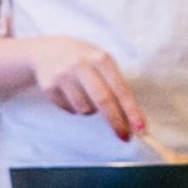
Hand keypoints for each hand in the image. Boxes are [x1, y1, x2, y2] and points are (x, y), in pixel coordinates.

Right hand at [19, 37, 146, 139]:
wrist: (46, 51)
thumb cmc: (84, 61)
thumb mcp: (101, 63)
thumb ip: (115, 86)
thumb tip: (131, 119)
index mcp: (101, 59)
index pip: (120, 89)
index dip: (132, 111)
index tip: (141, 129)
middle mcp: (81, 65)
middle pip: (103, 101)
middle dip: (116, 121)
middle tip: (124, 136)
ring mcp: (63, 75)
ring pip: (85, 109)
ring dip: (90, 111)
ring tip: (85, 96)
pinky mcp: (49, 86)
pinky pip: (69, 110)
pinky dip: (74, 108)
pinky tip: (70, 93)